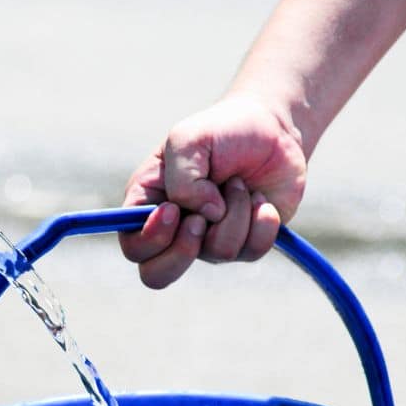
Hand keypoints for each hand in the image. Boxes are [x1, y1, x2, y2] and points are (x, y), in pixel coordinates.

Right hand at [119, 95, 306, 288]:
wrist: (272, 130)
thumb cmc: (220, 131)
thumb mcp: (189, 139)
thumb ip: (183, 179)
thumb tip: (206, 216)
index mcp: (148, 204)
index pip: (133, 245)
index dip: (150, 238)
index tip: (173, 210)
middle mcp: (174, 230)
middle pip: (157, 275)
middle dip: (183, 252)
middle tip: (202, 220)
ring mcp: (209, 240)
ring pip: (217, 254)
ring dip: (235, 213)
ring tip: (238, 184)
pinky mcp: (245, 244)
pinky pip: (252, 251)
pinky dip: (261, 221)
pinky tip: (260, 199)